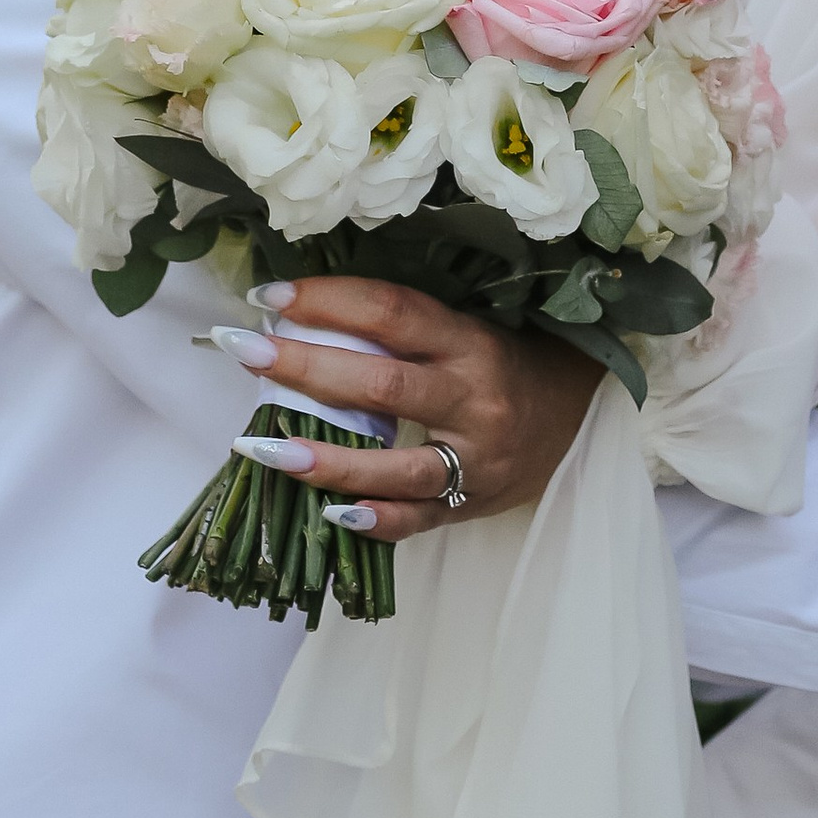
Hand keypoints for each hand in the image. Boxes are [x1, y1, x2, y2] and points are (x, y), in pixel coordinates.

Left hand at [217, 277, 597, 539]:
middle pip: (383, 383)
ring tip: (261, 448)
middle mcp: (473, 398)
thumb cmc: (501, 361)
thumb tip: (304, 317)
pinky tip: (327, 512)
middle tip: (245, 350)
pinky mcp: (469, 505)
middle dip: (307, 365)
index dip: (330, 299)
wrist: (571, 416)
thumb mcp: (465, 329)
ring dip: (324, 460)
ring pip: (394, 465)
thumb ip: (402, 331)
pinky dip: (373, 520)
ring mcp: (473, 459)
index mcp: (469, 341)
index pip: (392, 311)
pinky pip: (416, 520)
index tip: (270, 296)